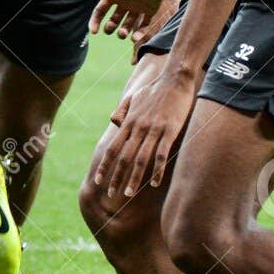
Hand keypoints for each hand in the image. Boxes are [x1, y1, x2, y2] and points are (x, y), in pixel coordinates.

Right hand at [70, 0, 180, 46]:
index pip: (100, 12)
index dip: (95, 22)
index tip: (93, 31)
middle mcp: (125, 2)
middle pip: (114, 20)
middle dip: (111, 28)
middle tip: (111, 29)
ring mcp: (138, 6)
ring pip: (129, 25)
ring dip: (124, 32)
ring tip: (123, 34)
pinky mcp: (151, 9)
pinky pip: (144, 25)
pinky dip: (139, 33)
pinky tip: (135, 37)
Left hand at [94, 72, 196, 197]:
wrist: (174, 78)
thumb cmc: (155, 88)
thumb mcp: (134, 97)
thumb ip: (122, 110)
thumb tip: (113, 121)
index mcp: (128, 122)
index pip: (112, 148)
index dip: (104, 166)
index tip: (98, 181)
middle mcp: (137, 128)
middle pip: (123, 157)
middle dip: (115, 177)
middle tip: (110, 195)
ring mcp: (153, 130)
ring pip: (140, 159)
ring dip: (133, 178)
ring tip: (128, 194)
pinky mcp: (169, 130)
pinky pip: (161, 154)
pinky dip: (157, 170)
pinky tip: (153, 184)